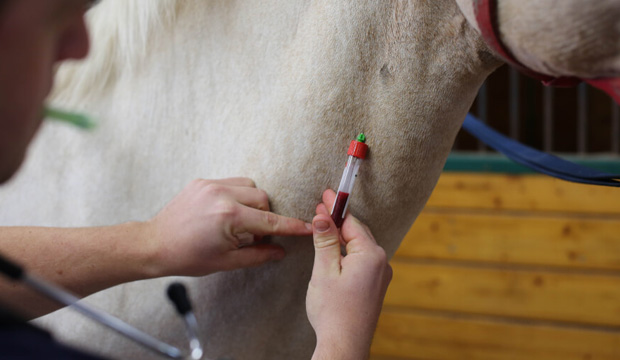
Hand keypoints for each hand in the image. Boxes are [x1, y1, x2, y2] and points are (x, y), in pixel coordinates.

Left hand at [147, 178, 311, 276]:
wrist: (155, 244)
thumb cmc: (188, 257)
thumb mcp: (226, 262)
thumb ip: (258, 256)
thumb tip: (281, 252)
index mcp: (229, 217)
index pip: (269, 221)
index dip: (290, 226)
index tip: (307, 227)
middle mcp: (221, 195)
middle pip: (263, 198)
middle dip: (265, 216)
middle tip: (253, 236)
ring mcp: (210, 185)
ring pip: (250, 186)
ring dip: (253, 203)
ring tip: (239, 222)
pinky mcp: (202, 181)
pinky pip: (232, 182)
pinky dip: (237, 195)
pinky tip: (226, 212)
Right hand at [307, 189, 391, 359]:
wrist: (344, 344)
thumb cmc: (333, 311)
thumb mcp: (324, 270)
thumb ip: (325, 240)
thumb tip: (323, 216)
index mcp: (371, 255)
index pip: (352, 223)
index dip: (336, 208)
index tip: (326, 194)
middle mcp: (382, 263)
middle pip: (357, 233)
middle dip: (338, 220)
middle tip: (321, 206)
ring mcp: (381, 276)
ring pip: (359, 247)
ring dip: (342, 236)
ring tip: (324, 226)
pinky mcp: (375, 286)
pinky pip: (362, 261)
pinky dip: (348, 252)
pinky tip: (334, 252)